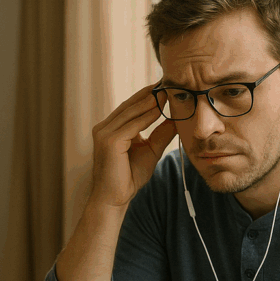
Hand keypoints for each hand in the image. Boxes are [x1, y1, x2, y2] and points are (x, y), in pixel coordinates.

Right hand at [90, 84, 176, 208]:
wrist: (115, 198)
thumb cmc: (129, 177)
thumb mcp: (150, 150)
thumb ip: (160, 134)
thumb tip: (175, 119)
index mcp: (111, 128)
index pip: (131, 107)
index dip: (148, 96)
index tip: (165, 86)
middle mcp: (104, 128)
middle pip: (130, 106)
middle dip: (150, 94)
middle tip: (168, 82)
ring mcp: (104, 133)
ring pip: (131, 113)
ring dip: (150, 101)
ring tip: (167, 91)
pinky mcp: (109, 141)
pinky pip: (132, 125)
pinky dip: (146, 116)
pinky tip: (160, 108)